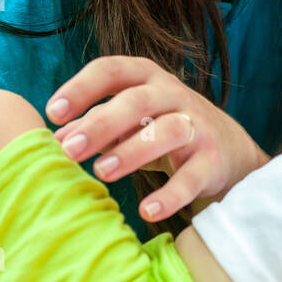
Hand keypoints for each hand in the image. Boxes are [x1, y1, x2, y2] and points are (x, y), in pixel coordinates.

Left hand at [45, 56, 268, 221]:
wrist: (228, 148)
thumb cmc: (164, 128)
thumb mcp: (130, 120)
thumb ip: (94, 124)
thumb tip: (56, 139)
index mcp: (147, 79)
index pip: (112, 70)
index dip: (81, 88)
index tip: (53, 113)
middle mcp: (173, 96)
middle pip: (138, 100)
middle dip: (101, 124)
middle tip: (69, 150)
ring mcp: (197, 125)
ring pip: (168, 130)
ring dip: (133, 151)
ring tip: (102, 173)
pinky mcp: (212, 159)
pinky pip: (192, 176)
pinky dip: (171, 194)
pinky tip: (147, 211)